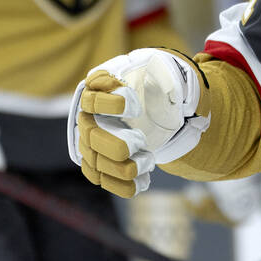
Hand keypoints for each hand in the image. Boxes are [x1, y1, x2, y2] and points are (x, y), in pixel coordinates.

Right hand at [67, 48, 207, 197]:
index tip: (136, 108)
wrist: (150, 102)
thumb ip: (162, 79)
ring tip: (148, 161)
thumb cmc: (152, 84)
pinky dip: (122, 185)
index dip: (110, 105)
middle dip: (118, 145)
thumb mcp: (159, 74)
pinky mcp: (97, 161)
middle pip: (90, 136)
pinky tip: (143, 181)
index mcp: (99, 92)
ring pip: (95, 162)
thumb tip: (172, 91)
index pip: (91, 98)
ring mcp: (90, 142)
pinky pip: (101, 179)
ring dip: (123, 168)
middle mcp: (89, 118)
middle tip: (142, 141)